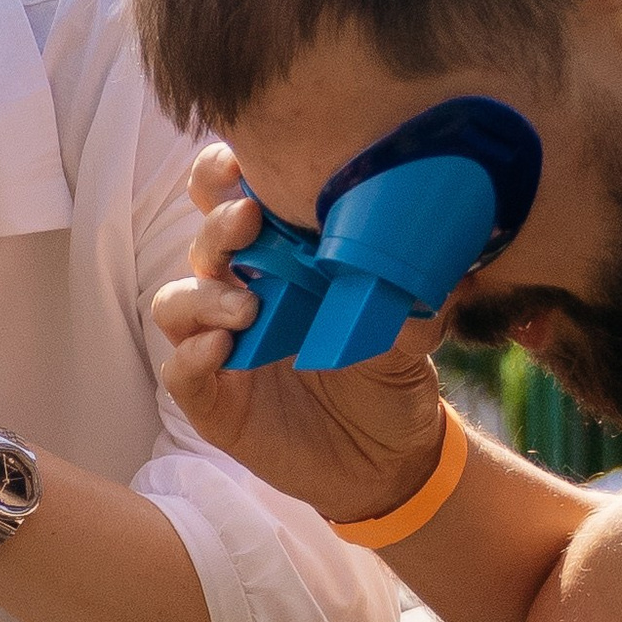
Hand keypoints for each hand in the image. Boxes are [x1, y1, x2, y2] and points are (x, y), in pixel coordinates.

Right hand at [151, 141, 450, 526]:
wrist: (389, 460)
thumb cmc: (390, 378)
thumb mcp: (412, 331)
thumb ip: (413, 293)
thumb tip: (444, 255)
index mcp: (283, 262)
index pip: (234, 202)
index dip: (224, 175)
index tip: (243, 162)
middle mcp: (242, 293)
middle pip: (202, 244)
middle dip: (217, 226)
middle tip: (248, 221)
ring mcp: (222, 347)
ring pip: (177, 303)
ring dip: (204, 295)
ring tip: (246, 308)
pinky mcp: (213, 401)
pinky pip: (181, 371)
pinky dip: (192, 357)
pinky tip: (222, 351)